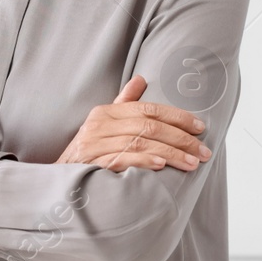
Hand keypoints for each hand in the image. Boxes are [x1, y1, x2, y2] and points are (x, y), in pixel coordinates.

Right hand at [55, 74, 211, 172]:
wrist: (57, 181)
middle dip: (181, 139)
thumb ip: (124, 103)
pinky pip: (122, 160)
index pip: (148, 109)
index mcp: (106, 112)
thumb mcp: (103, 125)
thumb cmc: (87, 153)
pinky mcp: (91, 164)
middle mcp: (99, 125)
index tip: (200, 127)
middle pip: (149, 127)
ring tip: (192, 163)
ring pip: (141, 144)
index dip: (177, 117)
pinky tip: (161, 166)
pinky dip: (143, 162)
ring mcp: (94, 144)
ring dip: (171, 153)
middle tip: (203, 151)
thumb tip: (142, 78)